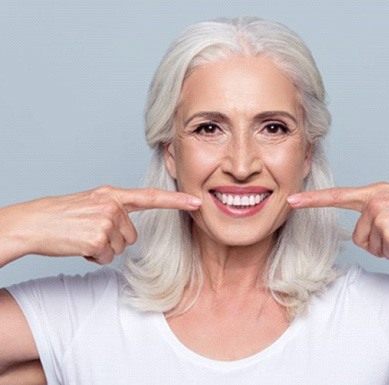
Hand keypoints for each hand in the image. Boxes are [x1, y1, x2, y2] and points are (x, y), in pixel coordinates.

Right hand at [0, 186, 200, 265]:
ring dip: (104, 249)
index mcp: (112, 194)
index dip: (176, 201)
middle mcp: (112, 205)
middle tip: (90, 232)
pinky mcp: (98, 238)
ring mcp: (106, 221)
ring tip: (83, 237)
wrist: (34, 223)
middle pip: (133, 235)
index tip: (196, 202)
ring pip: (121, 248)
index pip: (151, 197)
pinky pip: (107, 257)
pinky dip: (94, 257)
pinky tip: (79, 246)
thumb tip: (130, 229)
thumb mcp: (92, 202)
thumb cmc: (62, 215)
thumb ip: (115, 208)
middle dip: (115, 240)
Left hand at [288, 183, 388, 259]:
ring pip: (373, 249)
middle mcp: (374, 201)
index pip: (337, 196)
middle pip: (358, 238)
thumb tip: (361, 234)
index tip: (291, 201)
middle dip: (379, 243)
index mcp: (374, 192)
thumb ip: (375, 210)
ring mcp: (380, 216)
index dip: (312, 200)